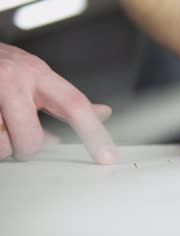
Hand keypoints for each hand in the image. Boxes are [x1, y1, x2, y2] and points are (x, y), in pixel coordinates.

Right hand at [0, 43, 115, 163]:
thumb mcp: (34, 76)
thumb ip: (64, 99)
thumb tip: (102, 114)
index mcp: (36, 73)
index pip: (74, 104)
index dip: (93, 133)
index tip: (107, 157)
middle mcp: (13, 78)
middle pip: (31, 139)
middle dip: (27, 148)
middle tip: (20, 136)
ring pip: (3, 146)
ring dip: (1, 144)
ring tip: (0, 124)